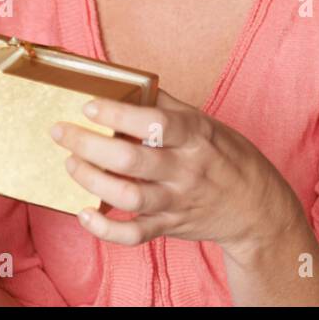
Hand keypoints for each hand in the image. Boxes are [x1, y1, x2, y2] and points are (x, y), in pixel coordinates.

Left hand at [50, 90, 302, 258]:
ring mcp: (177, 201)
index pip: (156, 122)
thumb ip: (168, 107)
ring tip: (71, 164)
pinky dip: (104, 229)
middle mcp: (186, 169)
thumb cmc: (227, 157)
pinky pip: (133, 235)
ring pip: (128, 196)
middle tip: (61, 132)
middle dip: (89, 145)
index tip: (88, 105)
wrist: (257, 209)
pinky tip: (84, 214)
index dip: (119, 113)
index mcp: (196, 136)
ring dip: (92, 181)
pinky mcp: (170, 228)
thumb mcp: (207, 124)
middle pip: (131, 160)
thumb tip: (131, 84)